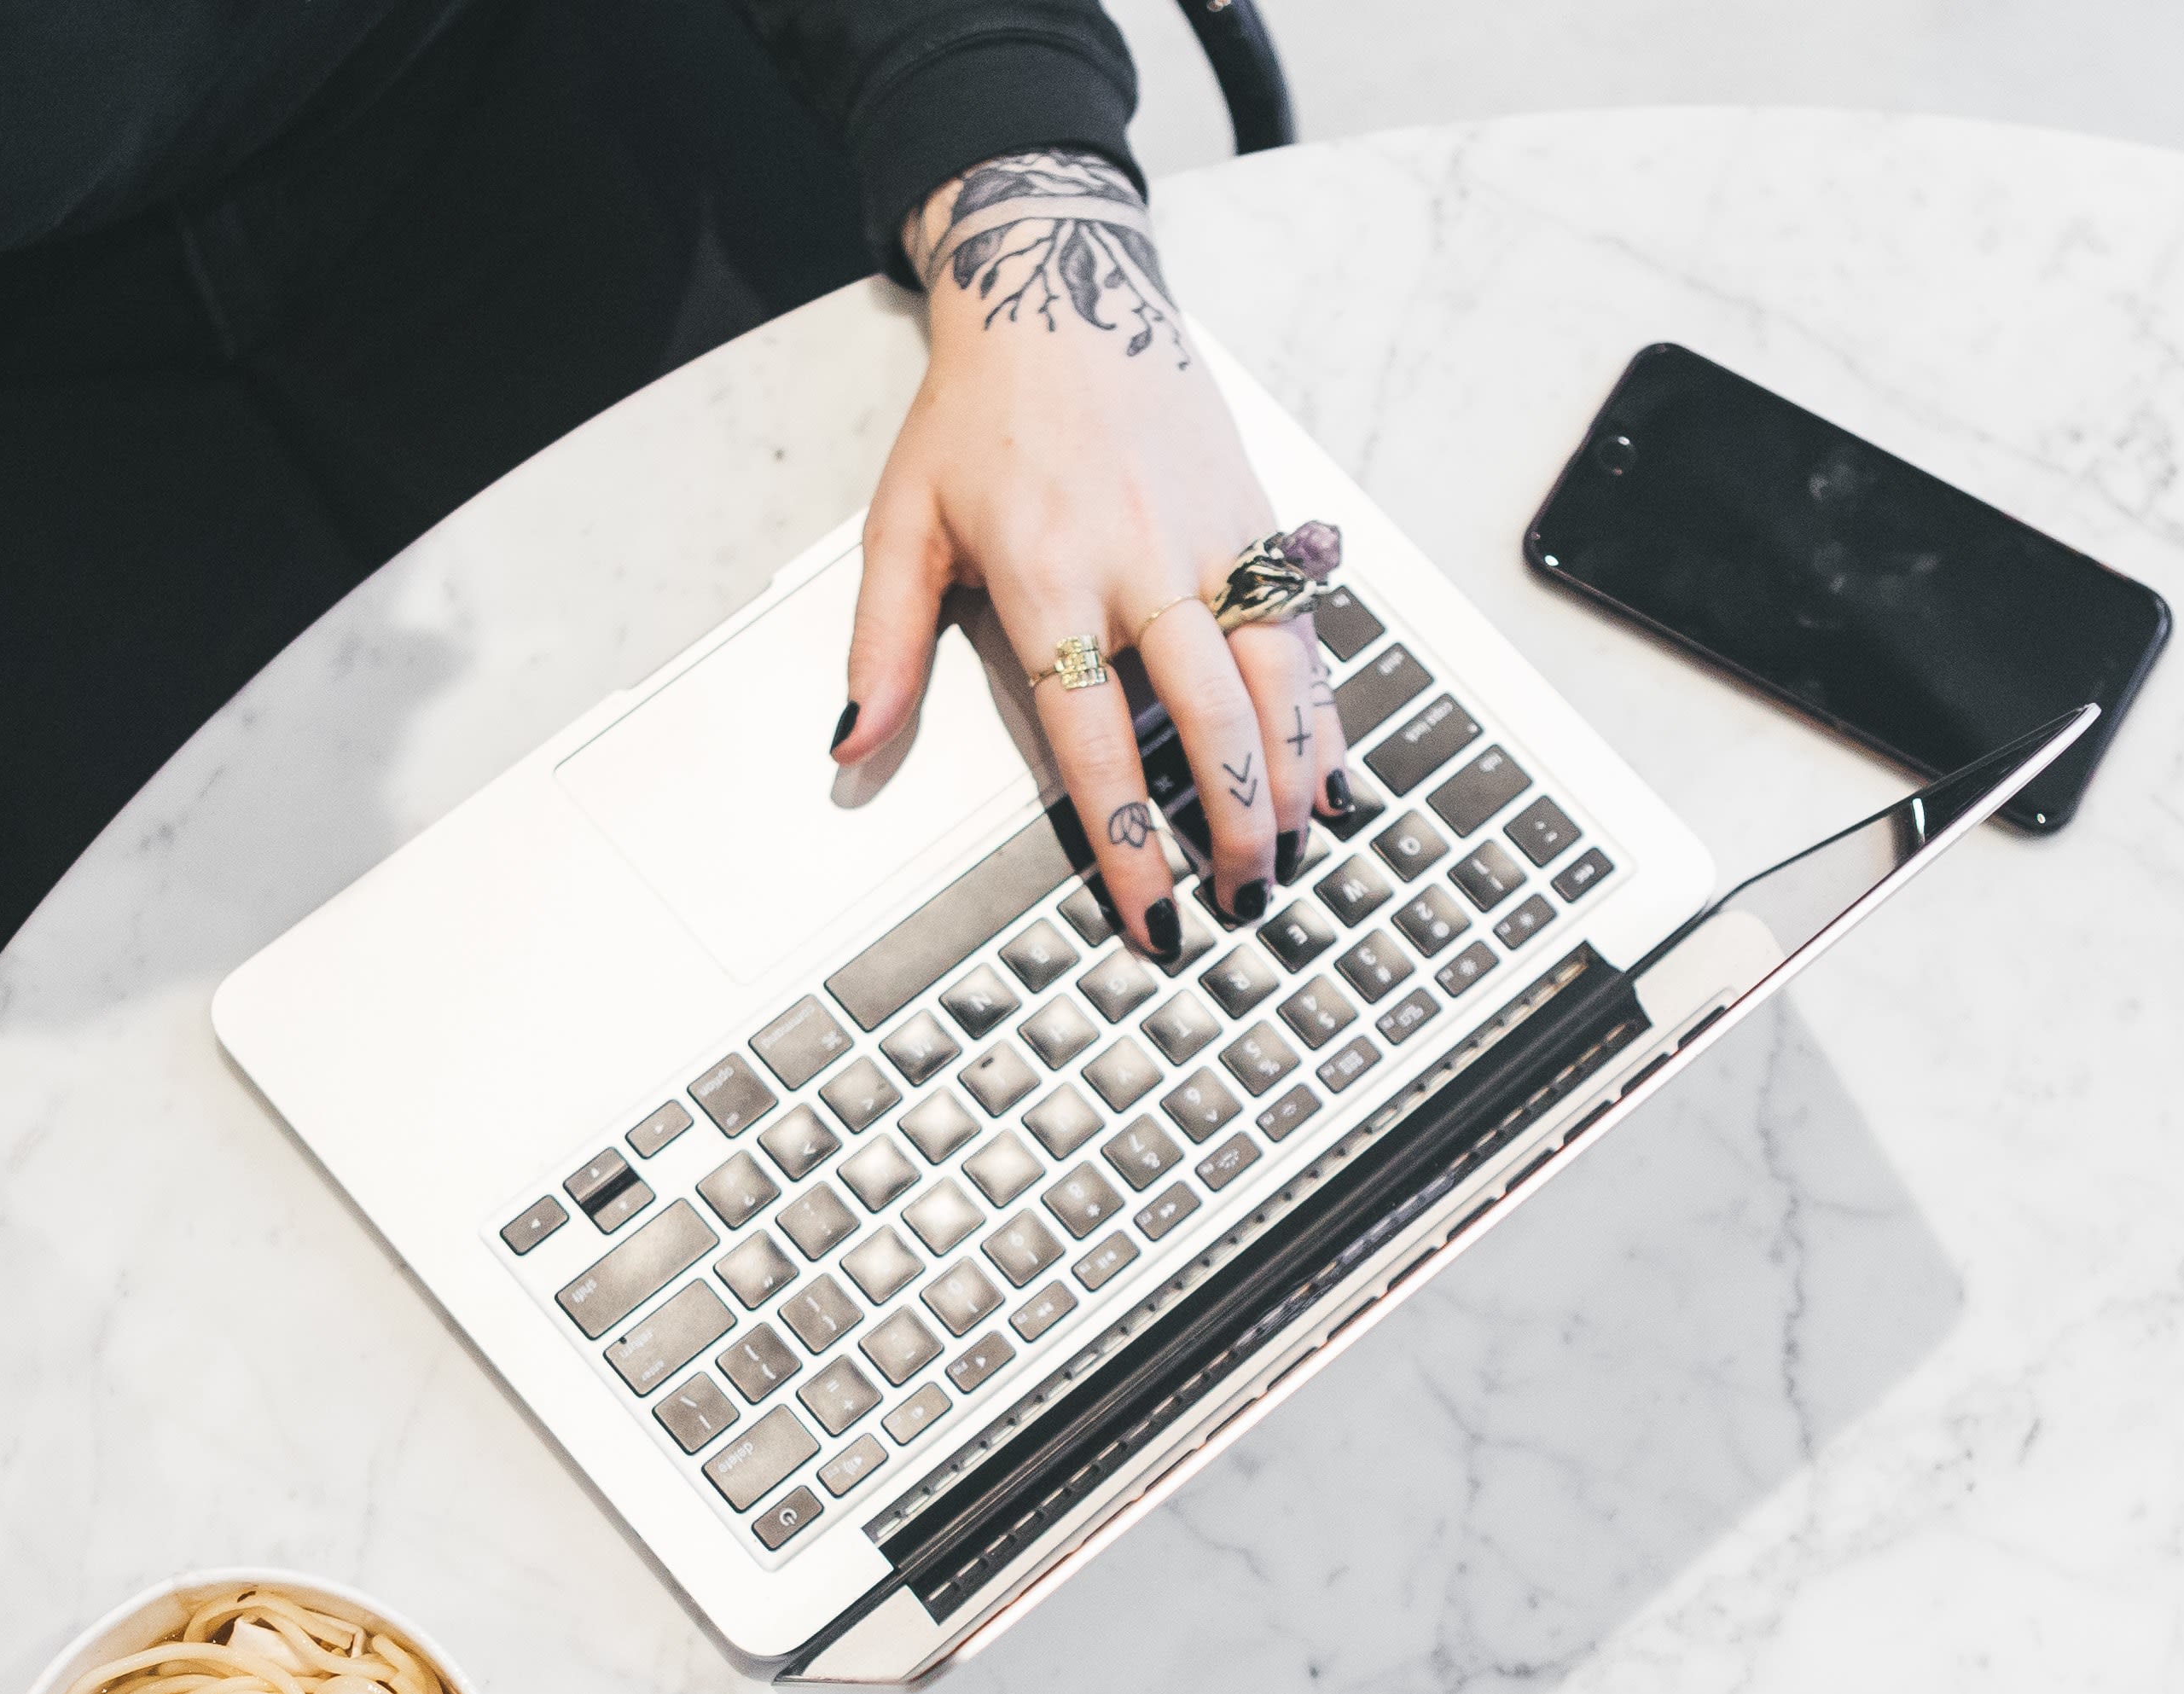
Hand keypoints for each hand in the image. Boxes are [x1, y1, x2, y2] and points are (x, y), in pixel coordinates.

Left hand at [835, 151, 1351, 961]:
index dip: (1128, 837)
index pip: (1096, 739)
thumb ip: (882, 646)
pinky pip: (1303, 629)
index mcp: (1049, 577)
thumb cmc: (975, 418)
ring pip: (1278, 676)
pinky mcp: (1258, 513)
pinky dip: (1324, 708)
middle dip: (1231, 824)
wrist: (1062, 289)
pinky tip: (1333, 772)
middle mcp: (1143, 560)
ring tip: (1293, 853)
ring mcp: (1214, 535)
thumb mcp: (901, 525)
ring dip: (1292, 777)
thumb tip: (850, 747)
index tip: (1150, 914)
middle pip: (1208, 718)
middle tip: (1239, 901)